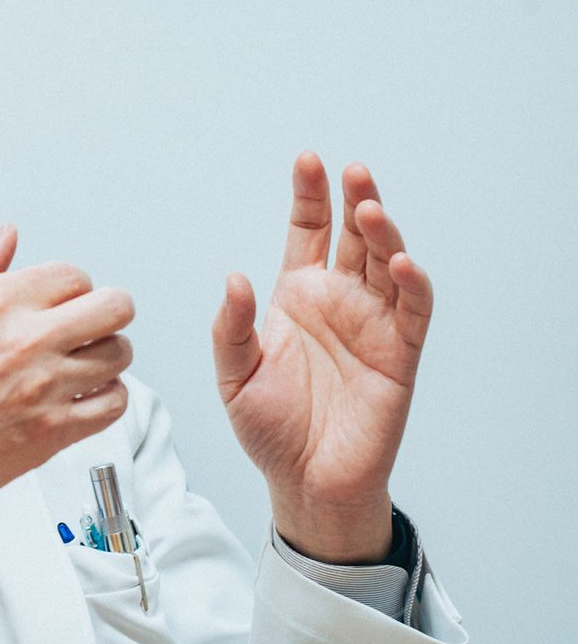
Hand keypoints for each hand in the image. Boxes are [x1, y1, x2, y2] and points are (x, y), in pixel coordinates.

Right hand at [0, 224, 134, 579]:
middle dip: (106, 310)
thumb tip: (7, 235)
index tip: (59, 300)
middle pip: (115, 307)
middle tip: (89, 322)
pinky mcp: (54, 432)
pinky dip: (108, 397)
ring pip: (120, 354)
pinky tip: (84, 394)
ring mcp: (46, 388)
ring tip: (83, 360)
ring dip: (107, 353)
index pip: (73, 274)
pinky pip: (114, 404)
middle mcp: (27, 341)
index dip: (70, 286)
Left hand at [210, 151, 433, 562]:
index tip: (308, 161)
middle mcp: (337, 301)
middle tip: (351, 172)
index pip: (307, 231)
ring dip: (383, 235)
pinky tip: (399, 263)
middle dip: (354, 200)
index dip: (310, 196)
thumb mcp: (233, 375)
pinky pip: (412, 312)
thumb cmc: (269, 428)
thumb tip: (234, 278)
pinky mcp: (399, 355)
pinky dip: (411, 285)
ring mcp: (371, 324)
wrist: (303, 482)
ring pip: (386, 265)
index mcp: (296, 296)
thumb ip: (231, 327)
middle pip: (353, 238)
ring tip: (370, 208)